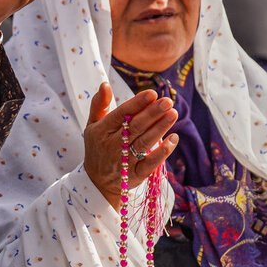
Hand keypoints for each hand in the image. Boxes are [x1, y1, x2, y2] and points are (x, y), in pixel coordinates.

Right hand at [84, 84, 179, 207]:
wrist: (96, 182)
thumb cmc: (97, 148)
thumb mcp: (92, 126)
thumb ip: (99, 105)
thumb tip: (105, 84)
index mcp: (102, 131)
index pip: (121, 115)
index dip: (137, 104)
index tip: (152, 93)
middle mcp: (113, 145)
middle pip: (135, 127)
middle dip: (152, 113)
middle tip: (167, 101)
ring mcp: (124, 161)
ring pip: (144, 143)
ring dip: (160, 128)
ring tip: (173, 113)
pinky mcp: (136, 175)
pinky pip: (150, 163)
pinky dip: (162, 152)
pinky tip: (173, 139)